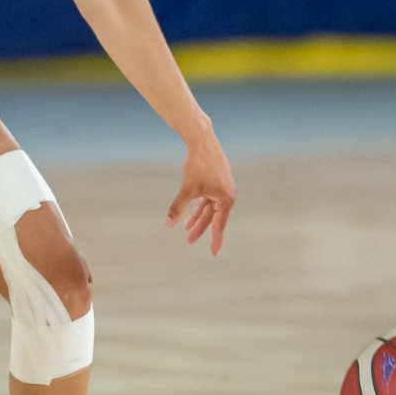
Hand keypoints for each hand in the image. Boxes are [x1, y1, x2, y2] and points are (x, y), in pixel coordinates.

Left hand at [164, 132, 236, 255]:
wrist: (202, 140)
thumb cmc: (197, 165)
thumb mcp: (187, 189)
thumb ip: (178, 208)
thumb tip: (168, 225)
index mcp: (226, 199)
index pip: (219, 225)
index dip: (215, 240)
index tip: (213, 254)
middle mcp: (227, 194)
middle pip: (212, 217)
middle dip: (200, 229)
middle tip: (188, 241)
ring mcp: (223, 187)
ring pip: (209, 208)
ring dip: (198, 217)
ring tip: (186, 228)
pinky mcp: (218, 180)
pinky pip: (208, 199)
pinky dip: (199, 206)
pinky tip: (190, 212)